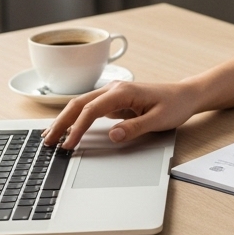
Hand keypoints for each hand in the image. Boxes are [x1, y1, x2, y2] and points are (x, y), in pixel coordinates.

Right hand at [43, 80, 200, 148]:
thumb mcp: (159, 120)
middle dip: (61, 122)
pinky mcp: (114, 101)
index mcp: (123, 92)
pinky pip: (89, 109)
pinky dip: (75, 119)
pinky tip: (67, 129)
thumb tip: (112, 135)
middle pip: (78, 104)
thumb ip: (135, 128)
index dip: (77, 128)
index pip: (91, 110)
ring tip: (50, 136)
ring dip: (64, 120)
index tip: (68, 144)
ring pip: (81, 105)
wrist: (185, 95)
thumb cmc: (175, 105)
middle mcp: (114, 89)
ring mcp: (112, 94)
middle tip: (47, 141)